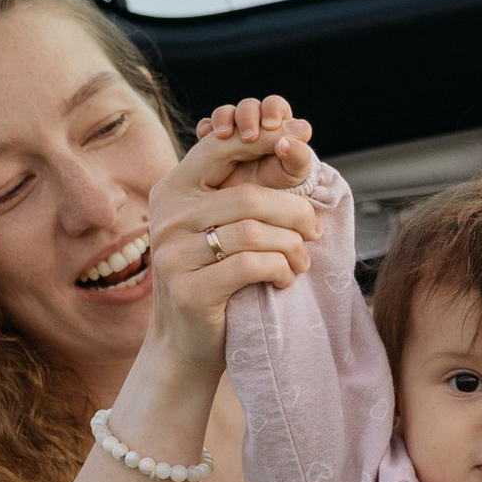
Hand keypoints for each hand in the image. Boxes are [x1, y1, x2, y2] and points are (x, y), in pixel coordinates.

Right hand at [145, 95, 321, 370]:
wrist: (186, 342)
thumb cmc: (216, 276)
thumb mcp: (221, 227)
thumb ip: (244, 191)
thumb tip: (300, 142)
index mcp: (173, 190)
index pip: (220, 146)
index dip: (263, 139)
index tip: (301, 146)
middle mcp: (167, 216)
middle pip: (249, 196)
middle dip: (294, 213)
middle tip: (314, 231)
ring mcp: (173, 254)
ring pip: (254, 232)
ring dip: (291, 247)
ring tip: (300, 262)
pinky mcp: (189, 289)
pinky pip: (251, 266)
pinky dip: (279, 270)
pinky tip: (283, 279)